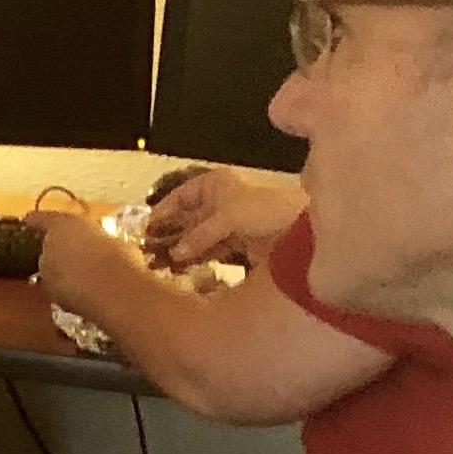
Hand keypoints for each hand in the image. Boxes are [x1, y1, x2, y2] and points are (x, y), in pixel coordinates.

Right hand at [30, 207, 140, 307]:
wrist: (118, 291)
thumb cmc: (72, 281)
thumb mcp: (47, 276)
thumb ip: (46, 264)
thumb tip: (49, 262)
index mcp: (59, 224)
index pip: (39, 219)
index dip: (31, 224)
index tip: (25, 226)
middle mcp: (85, 223)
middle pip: (69, 228)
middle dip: (61, 239)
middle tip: (51, 253)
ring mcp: (109, 236)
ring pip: (90, 241)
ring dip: (83, 252)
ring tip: (75, 271)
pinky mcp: (129, 253)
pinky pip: (107, 257)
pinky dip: (101, 265)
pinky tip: (96, 281)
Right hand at [145, 168, 304, 268]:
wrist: (303, 230)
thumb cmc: (264, 212)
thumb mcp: (226, 217)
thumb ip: (198, 235)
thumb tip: (175, 253)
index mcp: (217, 184)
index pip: (182, 193)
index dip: (165, 208)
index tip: (148, 227)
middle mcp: (223, 201)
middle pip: (190, 216)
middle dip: (173, 232)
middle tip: (152, 249)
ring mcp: (232, 223)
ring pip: (201, 235)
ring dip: (186, 248)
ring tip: (166, 264)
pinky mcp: (242, 243)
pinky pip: (215, 250)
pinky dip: (202, 258)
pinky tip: (189, 269)